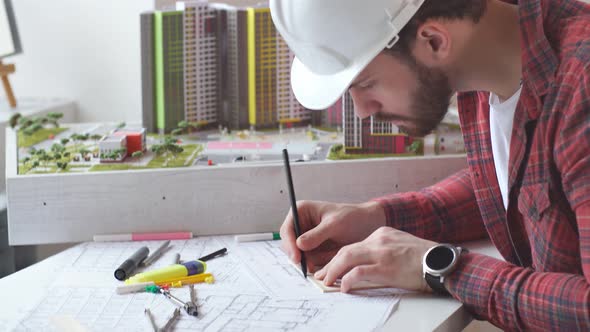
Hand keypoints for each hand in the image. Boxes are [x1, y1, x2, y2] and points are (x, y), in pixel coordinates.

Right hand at [280, 200, 385, 271]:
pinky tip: (324, 264)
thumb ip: (317, 234)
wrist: (366, 225)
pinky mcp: (313, 248)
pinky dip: (314, 264)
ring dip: (306, 261)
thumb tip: (299, 244)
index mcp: (301, 211)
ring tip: (320, 264)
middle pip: (289, 244)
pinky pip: (308, 260)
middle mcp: (300, 224)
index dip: (289, 244)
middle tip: (307, 267)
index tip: (297, 257)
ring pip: (297, 254)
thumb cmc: (352, 218)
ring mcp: (306, 237)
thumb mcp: (335, 224)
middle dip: (297, 256)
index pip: (287, 229)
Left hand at [314, 226, 436, 292]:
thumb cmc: (424, 258)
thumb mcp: (400, 244)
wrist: (441, 262)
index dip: (341, 257)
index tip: (333, 266)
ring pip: (347, 258)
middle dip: (331, 264)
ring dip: (334, 271)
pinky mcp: (385, 267)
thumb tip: (367, 264)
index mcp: (382, 234)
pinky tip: (344, 288)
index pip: (355, 245)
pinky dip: (348, 280)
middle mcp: (378, 240)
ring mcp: (381, 253)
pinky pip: (358, 272)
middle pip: (346, 250)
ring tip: (327, 281)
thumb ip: (384, 249)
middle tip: (322, 275)